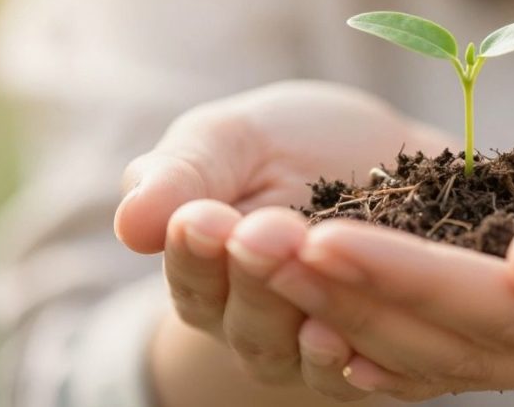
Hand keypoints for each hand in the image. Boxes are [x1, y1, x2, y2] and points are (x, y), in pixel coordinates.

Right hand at [113, 81, 452, 397]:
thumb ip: (184, 174)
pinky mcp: (379, 350)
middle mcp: (257, 324)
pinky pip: (359, 373)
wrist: (382, 154)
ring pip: (295, 354)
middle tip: (265, 232)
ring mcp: (316, 345)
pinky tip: (347, 330)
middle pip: (244, 325)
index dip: (193, 254)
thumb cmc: (288, 144)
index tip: (199, 219)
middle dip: (254, 277)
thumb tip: (130, 222)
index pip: (190, 281)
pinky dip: (349, 357)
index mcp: (208, 276)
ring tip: (309, 267)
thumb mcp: (233, 140)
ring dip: (300, 311)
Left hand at [261, 53, 513, 399]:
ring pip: (450, 346)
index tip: (325, 239)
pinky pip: (463, 330)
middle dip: (359, 298)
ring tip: (269, 269)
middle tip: (262, 253)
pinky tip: (325, 307)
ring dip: (357, 310)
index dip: (414, 282)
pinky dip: (393, 319)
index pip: (511, 315)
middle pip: (463, 343)